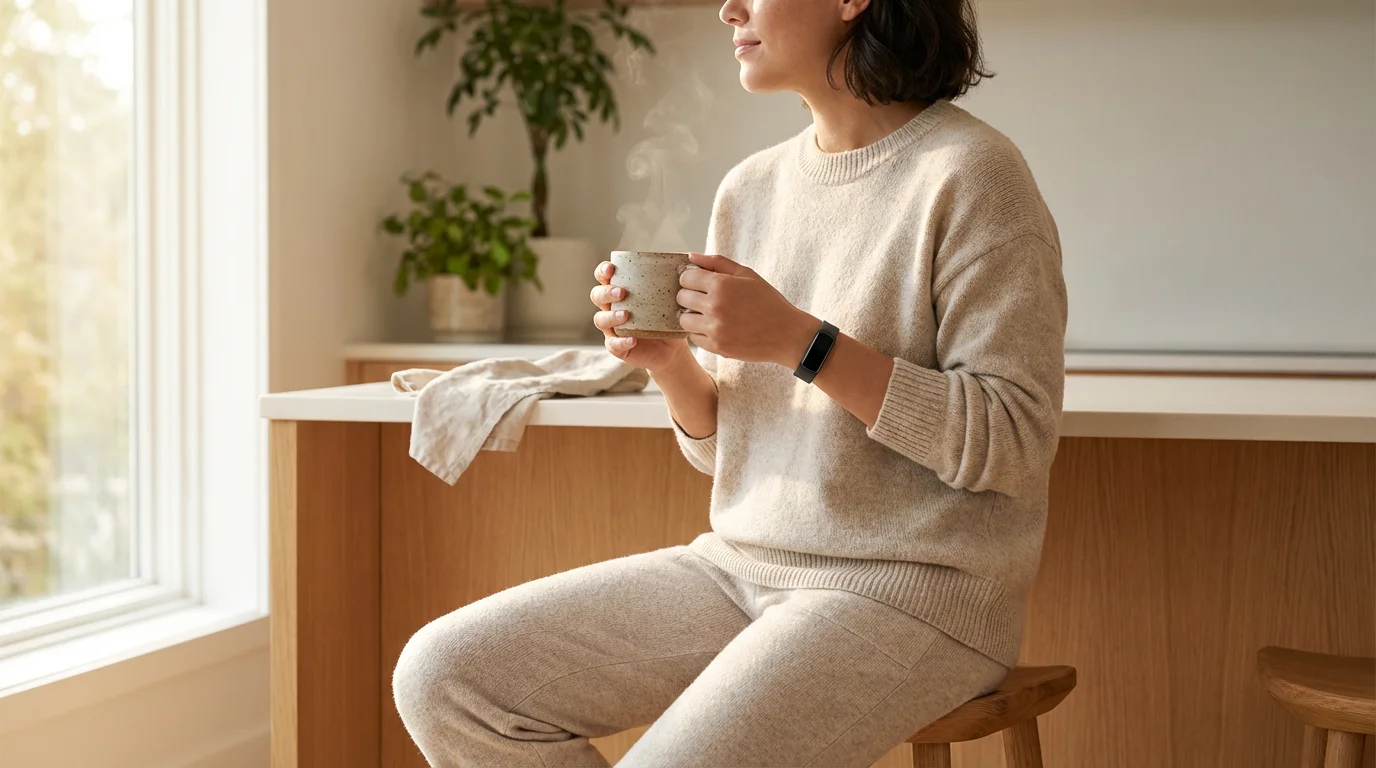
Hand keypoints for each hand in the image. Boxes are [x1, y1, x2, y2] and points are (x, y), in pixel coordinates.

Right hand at [590, 261, 687, 371]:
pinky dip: (621, 341)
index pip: (604, 277)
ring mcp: (612, 328)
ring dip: (611, 316)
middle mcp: (611, 308)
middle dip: (606, 292)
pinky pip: (614, 344)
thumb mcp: (671, 299)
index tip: (611, 269)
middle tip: (622, 292)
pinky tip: (632, 339)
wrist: (672, 348)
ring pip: (600, 319)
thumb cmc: (668, 319)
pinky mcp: (617, 346)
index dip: (603, 271)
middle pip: (597, 296)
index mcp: (620, 291)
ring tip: (626, 315)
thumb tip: (691, 261)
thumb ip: (673, 282)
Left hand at [677, 252, 816, 367]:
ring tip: (708, 315)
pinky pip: (694, 338)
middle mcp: (715, 306)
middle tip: (704, 299)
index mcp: (721, 284)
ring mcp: (715, 328)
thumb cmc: (768, 301)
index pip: (686, 278)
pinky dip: (701, 333)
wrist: (786, 334)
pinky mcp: (717, 347)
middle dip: (690, 297)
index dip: (691, 279)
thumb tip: (691, 256)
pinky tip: (716, 328)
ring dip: (692, 316)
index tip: (698, 283)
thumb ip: (717, 262)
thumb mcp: (747, 275)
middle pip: (682, 298)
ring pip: (684, 320)